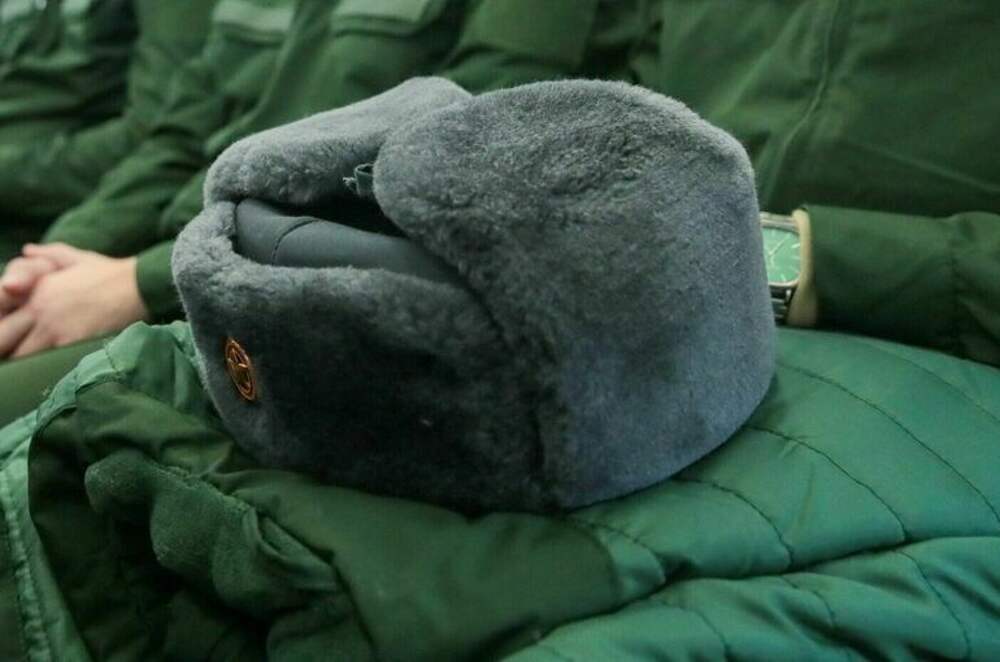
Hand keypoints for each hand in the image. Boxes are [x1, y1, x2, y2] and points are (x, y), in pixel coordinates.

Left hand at [0, 243, 149, 358]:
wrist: (139, 286)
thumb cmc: (111, 273)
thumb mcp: (77, 257)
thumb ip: (48, 254)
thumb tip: (28, 250)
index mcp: (34, 290)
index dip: (2, 328)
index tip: (7, 338)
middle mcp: (37, 310)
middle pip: (2, 340)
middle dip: (5, 350)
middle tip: (11, 361)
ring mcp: (53, 330)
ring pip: (20, 357)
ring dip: (21, 364)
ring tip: (27, 372)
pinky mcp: (71, 345)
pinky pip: (46, 366)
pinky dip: (43, 372)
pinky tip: (48, 375)